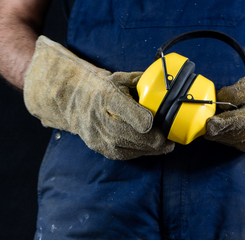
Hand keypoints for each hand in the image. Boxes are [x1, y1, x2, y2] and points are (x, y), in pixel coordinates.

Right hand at [24, 36, 173, 159]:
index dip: (145, 120)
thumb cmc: (103, 89)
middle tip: (171, 138)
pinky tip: (151, 147)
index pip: (128, 113)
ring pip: (135, 149)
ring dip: (153, 148)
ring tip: (166, 144)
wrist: (73, 102)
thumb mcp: (120, 79)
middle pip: (136, 136)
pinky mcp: (103, 149)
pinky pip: (129, 155)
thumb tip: (167, 87)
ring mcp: (101, 137)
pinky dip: (142, 151)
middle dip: (158, 140)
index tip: (157, 122)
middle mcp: (103, 120)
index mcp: (108, 97)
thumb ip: (142, 82)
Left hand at [205, 50, 244, 155]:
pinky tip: (227, 135)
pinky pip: (242, 146)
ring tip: (212, 130)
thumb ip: (239, 89)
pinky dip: (231, 141)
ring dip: (221, 135)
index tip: (216, 99)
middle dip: (219, 125)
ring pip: (237, 138)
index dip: (226, 97)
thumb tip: (218, 100)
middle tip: (207, 126)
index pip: (240, 94)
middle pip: (238, 122)